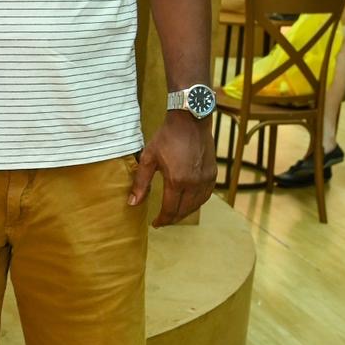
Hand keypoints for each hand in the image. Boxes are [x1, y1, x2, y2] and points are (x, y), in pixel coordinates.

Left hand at [128, 112, 216, 226]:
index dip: (162, 220)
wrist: (190, 120)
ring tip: (174, 214)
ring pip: (196, 205)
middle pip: (184, 211)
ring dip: (185, 212)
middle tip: (163, 220)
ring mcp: (205, 179)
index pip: (170, 210)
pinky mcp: (212, 174)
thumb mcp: (149, 158)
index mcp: (177, 180)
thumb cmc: (167, 137)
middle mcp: (194, 183)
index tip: (155, 223)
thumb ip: (141, 182)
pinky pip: (205, 196)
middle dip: (172, 218)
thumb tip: (132, 203)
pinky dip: (196, 203)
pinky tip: (188, 202)